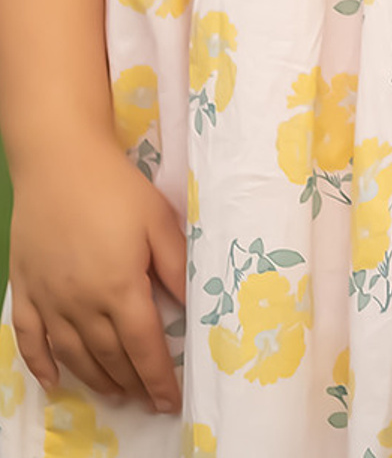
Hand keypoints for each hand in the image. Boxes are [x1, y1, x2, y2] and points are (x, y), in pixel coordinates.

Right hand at [6, 136, 184, 412]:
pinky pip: (30, 340)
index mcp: (119, 288)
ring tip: (115, 393)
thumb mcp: (159, 222)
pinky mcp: (25, 291)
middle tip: (146, 398)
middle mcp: (81, 304)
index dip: (158, 377)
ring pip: (73, 354)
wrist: (60, 165)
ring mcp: (48, 301)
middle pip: (108, 355)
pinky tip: (53, 381)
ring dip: (94, 378)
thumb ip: (176, 266)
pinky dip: (41, 365)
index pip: (143, 346)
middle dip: (131, 381)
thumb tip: (194, 303)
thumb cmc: (117, 189)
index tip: (171, 400)